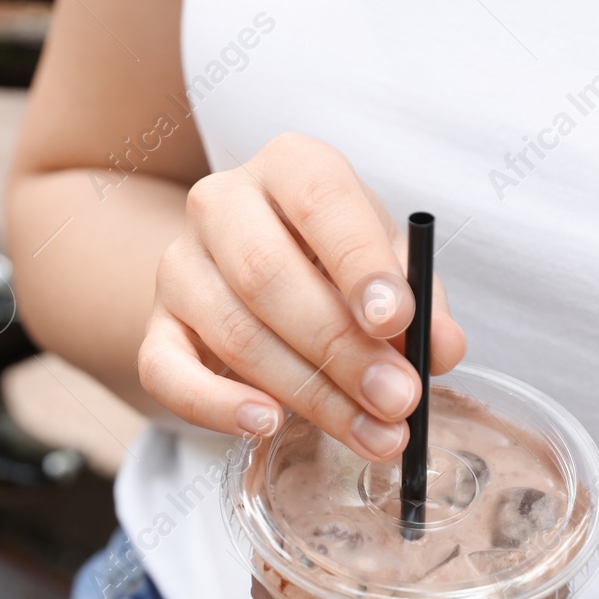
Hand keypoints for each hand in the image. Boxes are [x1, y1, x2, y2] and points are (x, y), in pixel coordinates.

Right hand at [137, 132, 464, 459]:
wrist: (247, 267)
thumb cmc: (330, 259)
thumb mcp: (386, 262)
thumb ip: (419, 299)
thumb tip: (441, 348)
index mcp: (290, 167)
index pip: (320, 201)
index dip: (358, 263)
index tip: (396, 321)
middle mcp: (222, 205)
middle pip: (269, 276)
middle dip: (341, 349)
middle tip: (397, 398)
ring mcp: (180, 266)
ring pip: (234, 333)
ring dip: (308, 393)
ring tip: (370, 432)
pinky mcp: (157, 326)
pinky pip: (167, 372)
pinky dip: (216, 407)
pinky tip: (267, 425)